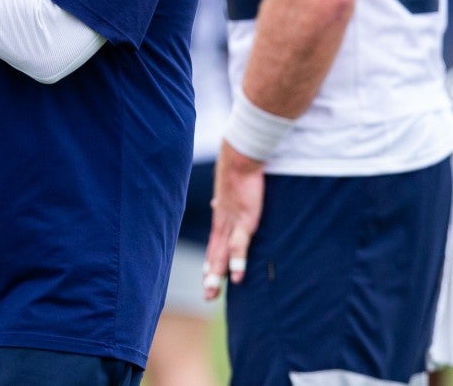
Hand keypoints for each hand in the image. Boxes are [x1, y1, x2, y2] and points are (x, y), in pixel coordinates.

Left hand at [202, 141, 264, 300]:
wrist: (240, 157)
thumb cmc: (239, 171)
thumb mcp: (230, 191)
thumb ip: (225, 203)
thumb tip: (216, 205)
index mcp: (221, 217)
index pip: (214, 244)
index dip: (211, 261)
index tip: (207, 276)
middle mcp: (222, 223)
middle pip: (214, 254)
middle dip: (211, 275)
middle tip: (207, 296)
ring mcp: (232, 223)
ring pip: (221, 254)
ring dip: (217, 275)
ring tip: (213, 293)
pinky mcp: (245, 219)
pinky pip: (240, 244)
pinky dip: (237, 261)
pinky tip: (237, 276)